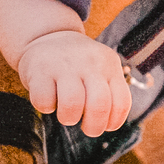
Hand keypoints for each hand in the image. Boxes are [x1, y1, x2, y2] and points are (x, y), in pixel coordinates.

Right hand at [16, 31, 131, 136]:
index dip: (114, 122)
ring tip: (67, 115)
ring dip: (69, 118)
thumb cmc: (78, 65)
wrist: (49, 35)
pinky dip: (46, 107)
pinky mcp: (41, 69)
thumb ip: (108, 91)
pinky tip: (49, 100)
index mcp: (110, 66)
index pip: (122, 102)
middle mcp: (90, 64)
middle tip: (87, 129)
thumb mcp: (100, 69)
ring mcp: (65, 65)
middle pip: (99, 105)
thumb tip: (106, 124)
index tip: (105, 125)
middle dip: (94, 127)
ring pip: (72, 104)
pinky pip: (44, 100)